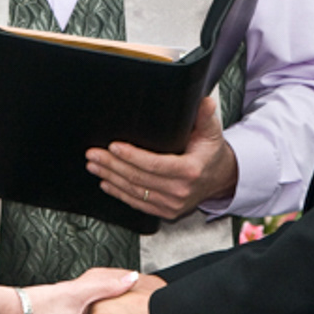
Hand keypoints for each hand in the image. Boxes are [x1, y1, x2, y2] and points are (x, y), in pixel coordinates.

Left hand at [85, 97, 235, 218]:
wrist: (220, 178)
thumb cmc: (211, 153)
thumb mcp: (212, 133)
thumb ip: (206, 116)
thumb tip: (205, 102)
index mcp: (190, 170)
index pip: (155, 164)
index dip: (132, 156)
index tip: (114, 146)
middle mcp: (180, 191)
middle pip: (139, 178)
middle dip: (112, 165)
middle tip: (93, 154)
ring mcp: (172, 204)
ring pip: (134, 191)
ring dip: (111, 178)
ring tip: (94, 165)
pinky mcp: (166, 211)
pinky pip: (138, 203)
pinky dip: (119, 193)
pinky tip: (106, 183)